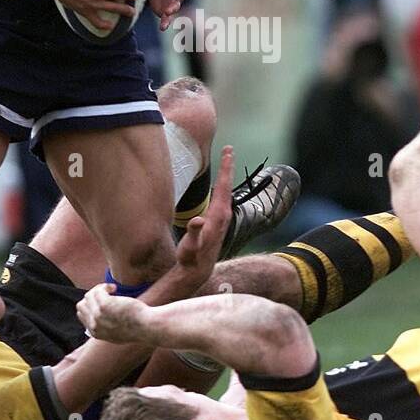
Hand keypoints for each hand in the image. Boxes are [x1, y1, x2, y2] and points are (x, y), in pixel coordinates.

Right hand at [76, 283, 148, 342]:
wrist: (148, 327)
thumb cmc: (139, 327)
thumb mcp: (119, 332)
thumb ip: (107, 326)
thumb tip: (101, 312)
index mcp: (96, 333)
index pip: (82, 315)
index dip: (91, 305)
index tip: (103, 301)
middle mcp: (94, 325)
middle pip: (82, 304)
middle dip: (93, 297)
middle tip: (107, 294)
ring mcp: (98, 315)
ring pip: (88, 296)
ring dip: (99, 289)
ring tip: (113, 290)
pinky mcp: (104, 305)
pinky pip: (98, 290)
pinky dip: (105, 286)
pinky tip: (115, 288)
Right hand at [163, 145, 235, 294]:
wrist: (196, 270)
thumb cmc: (191, 257)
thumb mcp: (190, 246)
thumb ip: (194, 233)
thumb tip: (197, 221)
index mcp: (218, 215)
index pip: (223, 186)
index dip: (225, 168)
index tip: (228, 151)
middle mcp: (224, 214)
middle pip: (227, 185)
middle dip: (228, 166)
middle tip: (229, 149)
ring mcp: (222, 218)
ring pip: (225, 191)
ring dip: (226, 175)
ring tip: (226, 160)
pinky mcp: (218, 221)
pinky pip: (222, 197)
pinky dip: (221, 186)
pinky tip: (219, 183)